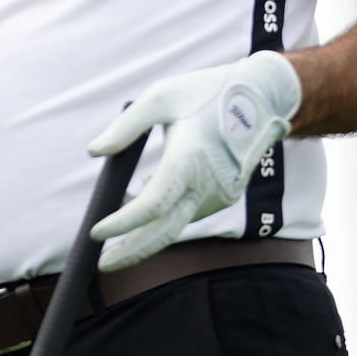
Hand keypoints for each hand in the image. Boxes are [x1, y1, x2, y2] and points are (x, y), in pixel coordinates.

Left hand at [86, 51, 302, 271]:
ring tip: (116, 220)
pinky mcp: (226, 196)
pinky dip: (167, 213)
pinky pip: (189, 212)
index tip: (96, 231)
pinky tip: (149, 192)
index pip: (151, 206)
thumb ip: (126, 127)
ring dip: (147, 229)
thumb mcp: (160, 96)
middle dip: (132, 252)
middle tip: (102, 263)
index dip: (121, 223)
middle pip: (165, 232)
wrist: (262, 97)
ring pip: (177, 224)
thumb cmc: (206, 92)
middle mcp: (207, 184)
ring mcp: (220, 195)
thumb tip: (94, 152)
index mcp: (188, 159)